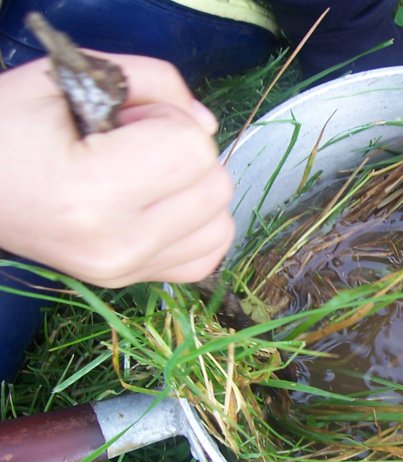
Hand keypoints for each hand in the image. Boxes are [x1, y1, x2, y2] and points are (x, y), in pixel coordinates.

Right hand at [0, 54, 234, 287]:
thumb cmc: (9, 128)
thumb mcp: (68, 78)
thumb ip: (153, 80)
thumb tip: (208, 123)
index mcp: (93, 192)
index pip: (194, 148)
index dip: (169, 119)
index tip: (127, 120)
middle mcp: (117, 243)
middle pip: (215, 187)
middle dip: (186, 153)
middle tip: (134, 146)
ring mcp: (126, 270)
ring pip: (221, 224)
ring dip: (197, 191)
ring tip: (144, 177)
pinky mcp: (131, 282)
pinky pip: (207, 256)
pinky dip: (198, 227)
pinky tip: (163, 208)